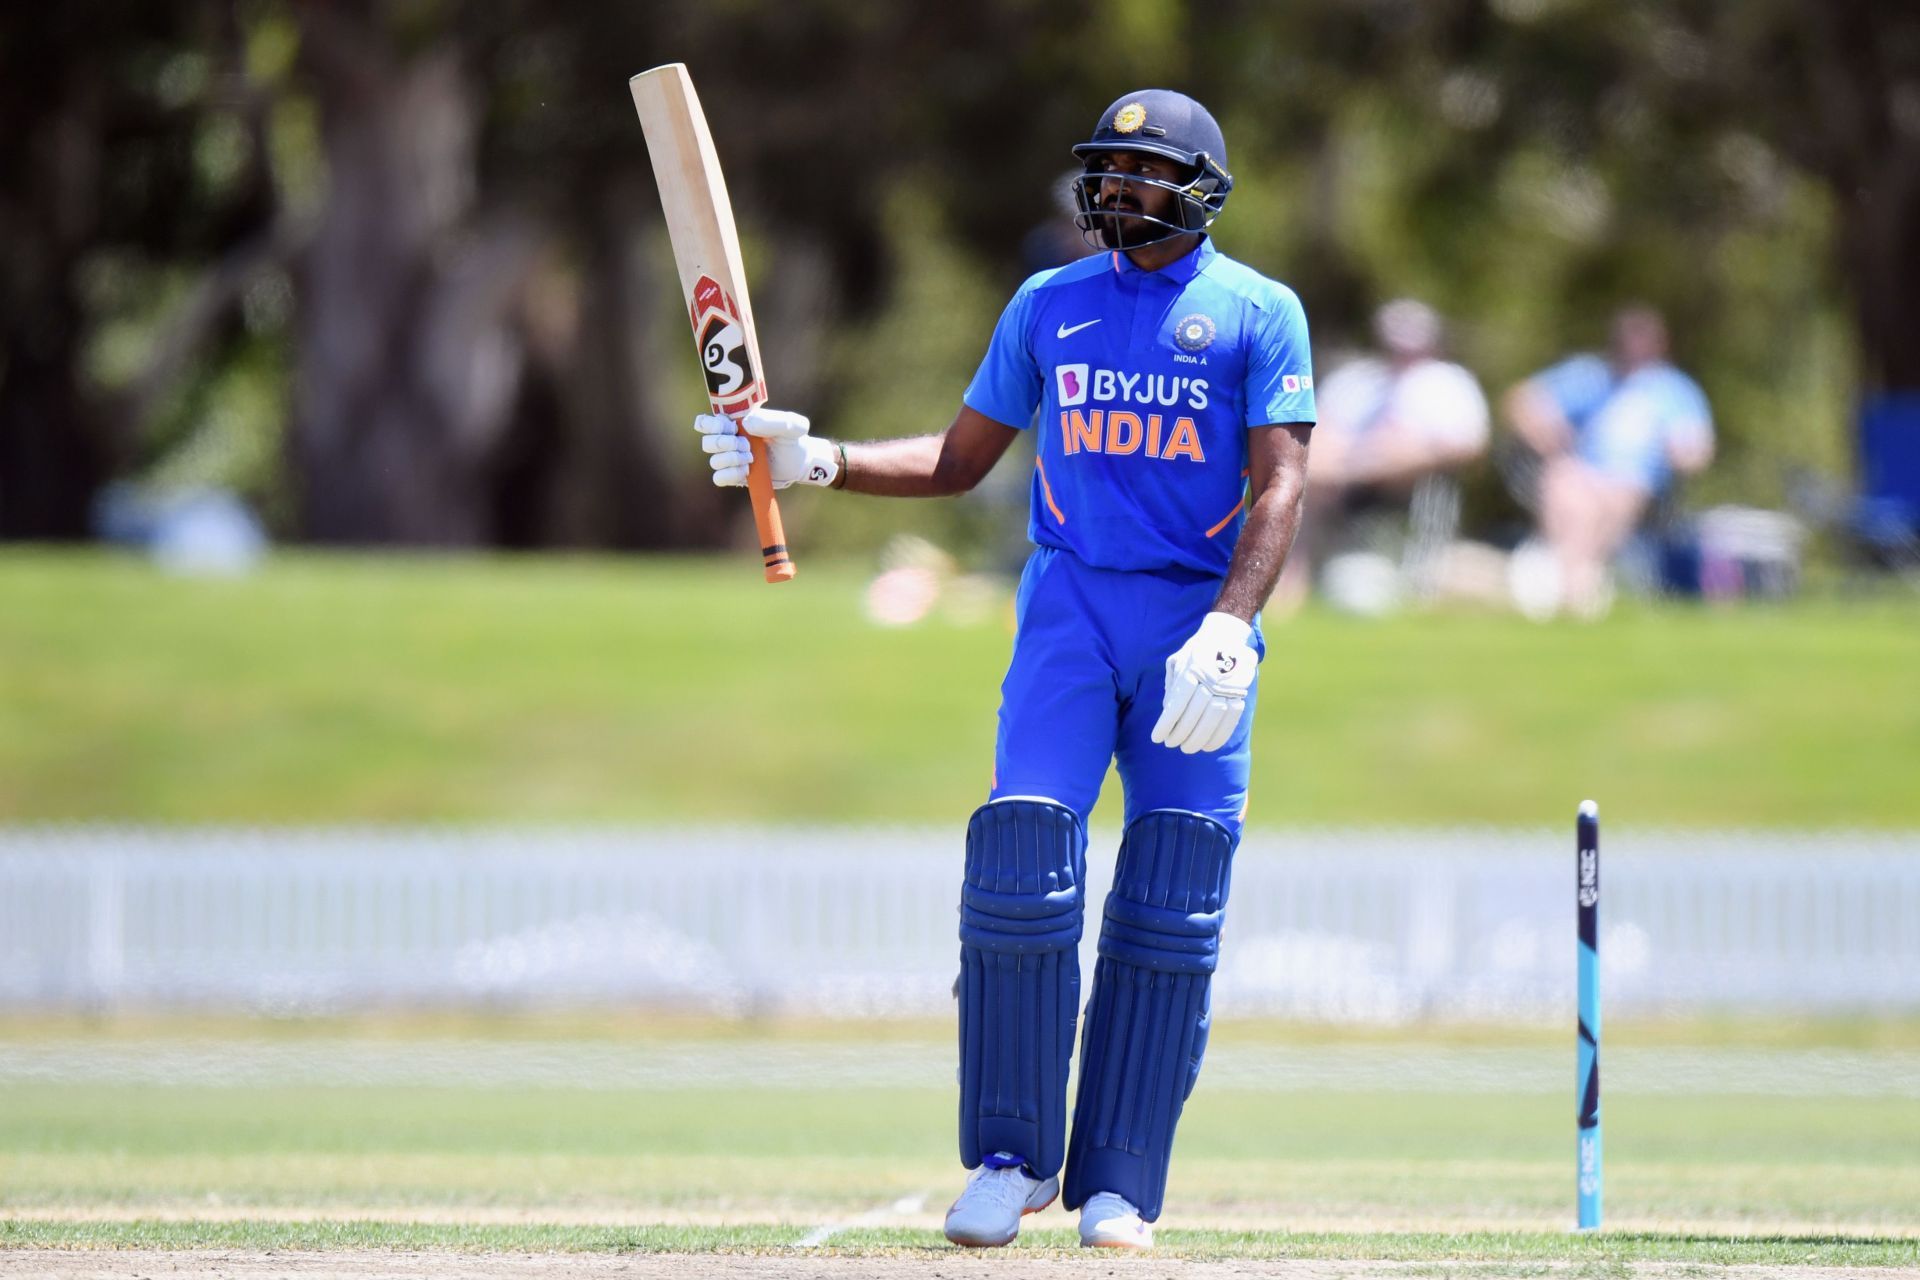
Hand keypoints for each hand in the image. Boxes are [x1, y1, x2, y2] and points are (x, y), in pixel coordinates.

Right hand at [695, 407, 838, 488]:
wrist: (799, 462)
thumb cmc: (792, 439)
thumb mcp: (791, 426)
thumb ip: (774, 420)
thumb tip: (746, 424)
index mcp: (734, 423)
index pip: (706, 422)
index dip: (712, 425)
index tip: (732, 427)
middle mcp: (728, 440)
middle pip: (707, 442)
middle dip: (725, 444)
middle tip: (747, 445)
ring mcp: (730, 459)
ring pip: (714, 461)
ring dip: (731, 459)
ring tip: (751, 458)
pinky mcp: (735, 476)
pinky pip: (719, 478)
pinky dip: (730, 475)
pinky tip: (746, 471)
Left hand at [1151, 611, 1257, 753]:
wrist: (1228, 635)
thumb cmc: (1196, 651)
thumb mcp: (1177, 661)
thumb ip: (1171, 685)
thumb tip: (1167, 710)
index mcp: (1191, 669)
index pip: (1177, 704)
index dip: (1166, 724)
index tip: (1158, 739)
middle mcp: (1211, 678)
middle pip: (1194, 714)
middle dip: (1181, 734)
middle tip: (1172, 745)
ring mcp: (1228, 686)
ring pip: (1213, 719)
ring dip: (1199, 738)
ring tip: (1188, 748)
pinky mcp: (1241, 692)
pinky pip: (1231, 719)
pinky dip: (1220, 736)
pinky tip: (1209, 746)